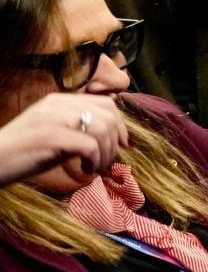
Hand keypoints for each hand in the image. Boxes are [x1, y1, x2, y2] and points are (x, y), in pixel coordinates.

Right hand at [0, 94, 127, 185]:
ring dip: (106, 153)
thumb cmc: (21, 153)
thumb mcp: (51, 131)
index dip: (120, 124)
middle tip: (109, 160)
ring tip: (96, 168)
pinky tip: (86, 171)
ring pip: (103, 130)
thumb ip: (75, 126)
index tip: (122, 144)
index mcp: (58, 100)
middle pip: (109, 115)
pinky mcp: (50, 137)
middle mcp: (57, 105)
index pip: (105, 103)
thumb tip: (111, 135)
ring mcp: (53, 119)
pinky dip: (95, 161)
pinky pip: (90, 146)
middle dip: (116, 140)